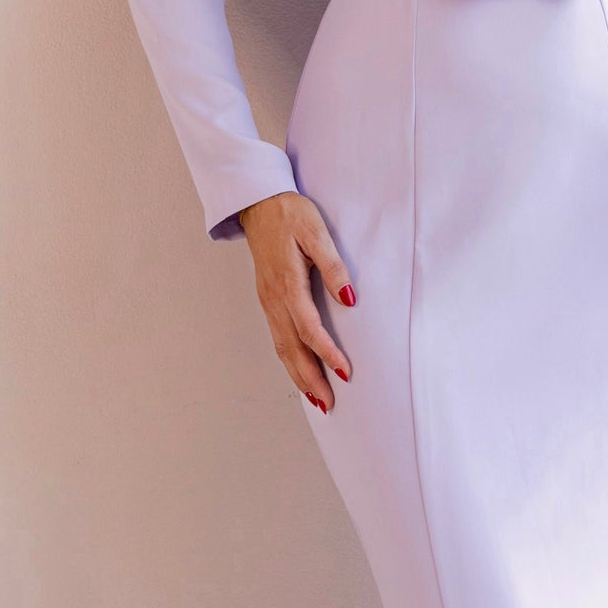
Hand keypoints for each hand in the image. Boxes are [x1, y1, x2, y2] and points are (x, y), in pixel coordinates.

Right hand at [236, 192, 355, 411]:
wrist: (258, 204)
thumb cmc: (290, 214)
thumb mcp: (317, 233)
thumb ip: (334, 267)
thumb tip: (350, 299)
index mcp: (287, 284)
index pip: (309, 329)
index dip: (327, 354)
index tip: (345, 372)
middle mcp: (274, 299)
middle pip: (292, 348)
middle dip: (310, 378)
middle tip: (328, 404)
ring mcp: (268, 301)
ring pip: (282, 346)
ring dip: (298, 374)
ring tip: (315, 398)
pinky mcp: (267, 299)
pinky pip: (277, 336)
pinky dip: (288, 359)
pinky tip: (298, 369)